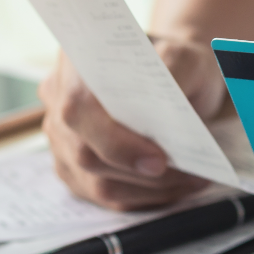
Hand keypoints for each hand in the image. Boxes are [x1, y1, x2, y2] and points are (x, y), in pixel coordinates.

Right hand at [39, 38, 223, 209]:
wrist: (178, 74)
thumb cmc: (177, 63)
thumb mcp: (185, 56)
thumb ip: (175, 72)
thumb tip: (166, 110)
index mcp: (77, 62)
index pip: (78, 110)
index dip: (114, 142)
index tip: (159, 161)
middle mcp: (59, 99)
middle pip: (84, 154)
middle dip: (139, 174)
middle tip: (190, 175)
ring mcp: (63, 137)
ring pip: (95, 182)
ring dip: (149, 190)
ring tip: (194, 182)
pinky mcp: (75, 167)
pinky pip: (104, 194)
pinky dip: (144, 197)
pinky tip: (178, 187)